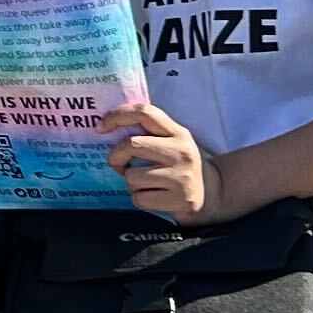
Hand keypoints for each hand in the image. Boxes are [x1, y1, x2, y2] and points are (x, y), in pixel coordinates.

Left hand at [103, 97, 214, 223]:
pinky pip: (139, 198)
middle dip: (116, 157)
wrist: (212, 195)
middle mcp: (182, 151)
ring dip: (131, 183)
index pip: (145, 113)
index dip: (118, 116)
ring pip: (132, 176)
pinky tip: (154, 197)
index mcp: (178, 133)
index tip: (100, 127)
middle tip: (118, 164)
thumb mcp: (172, 144)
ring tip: (146, 184)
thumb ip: (148, 134)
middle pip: (132, 145)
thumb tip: (107, 128)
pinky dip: (140, 200)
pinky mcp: (180, 199)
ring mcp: (182, 176)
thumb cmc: (179, 167)